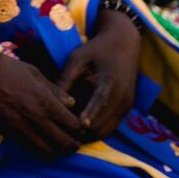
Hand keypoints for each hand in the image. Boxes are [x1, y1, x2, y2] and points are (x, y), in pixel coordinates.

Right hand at [0, 53, 81, 157]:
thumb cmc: (7, 68)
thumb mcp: (34, 72)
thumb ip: (54, 90)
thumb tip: (72, 103)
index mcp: (44, 100)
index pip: (72, 124)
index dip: (79, 128)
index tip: (79, 126)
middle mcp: (35, 117)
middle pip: (64, 142)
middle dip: (73, 144)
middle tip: (75, 141)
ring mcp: (22, 128)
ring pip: (48, 151)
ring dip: (59, 152)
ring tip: (61, 147)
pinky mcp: (10, 134)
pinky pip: (31, 150)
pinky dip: (42, 151)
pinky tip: (45, 146)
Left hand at [57, 8, 139, 140]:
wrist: (123, 44)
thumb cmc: (97, 49)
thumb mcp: (78, 58)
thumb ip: (66, 78)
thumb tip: (52, 99)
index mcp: (110, 80)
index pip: (101, 101)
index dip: (90, 113)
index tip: (80, 124)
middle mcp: (122, 97)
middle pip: (103, 124)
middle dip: (83, 129)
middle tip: (61, 129)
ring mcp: (126, 106)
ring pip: (107, 130)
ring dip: (89, 133)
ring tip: (67, 130)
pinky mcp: (125, 110)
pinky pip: (110, 126)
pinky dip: (96, 128)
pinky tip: (79, 124)